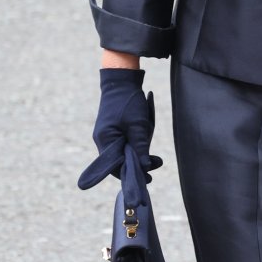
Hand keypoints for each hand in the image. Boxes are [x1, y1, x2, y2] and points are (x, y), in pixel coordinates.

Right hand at [77, 68, 161, 189]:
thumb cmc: (129, 103)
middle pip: (121, 160)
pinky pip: (124, 143)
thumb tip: (145, 168)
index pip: (116, 167)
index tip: (149, 179)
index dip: (132, 174)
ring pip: (124, 152)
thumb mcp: (138, 126)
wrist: (122, 82)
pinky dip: (135, 144)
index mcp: (105, 141)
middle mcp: (103, 140)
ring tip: (156, 155)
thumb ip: (141, 147)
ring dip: (139, 153)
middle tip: (158, 163)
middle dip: (139, 163)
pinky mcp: (112, 130)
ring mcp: (107, 135)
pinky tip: (146, 141)